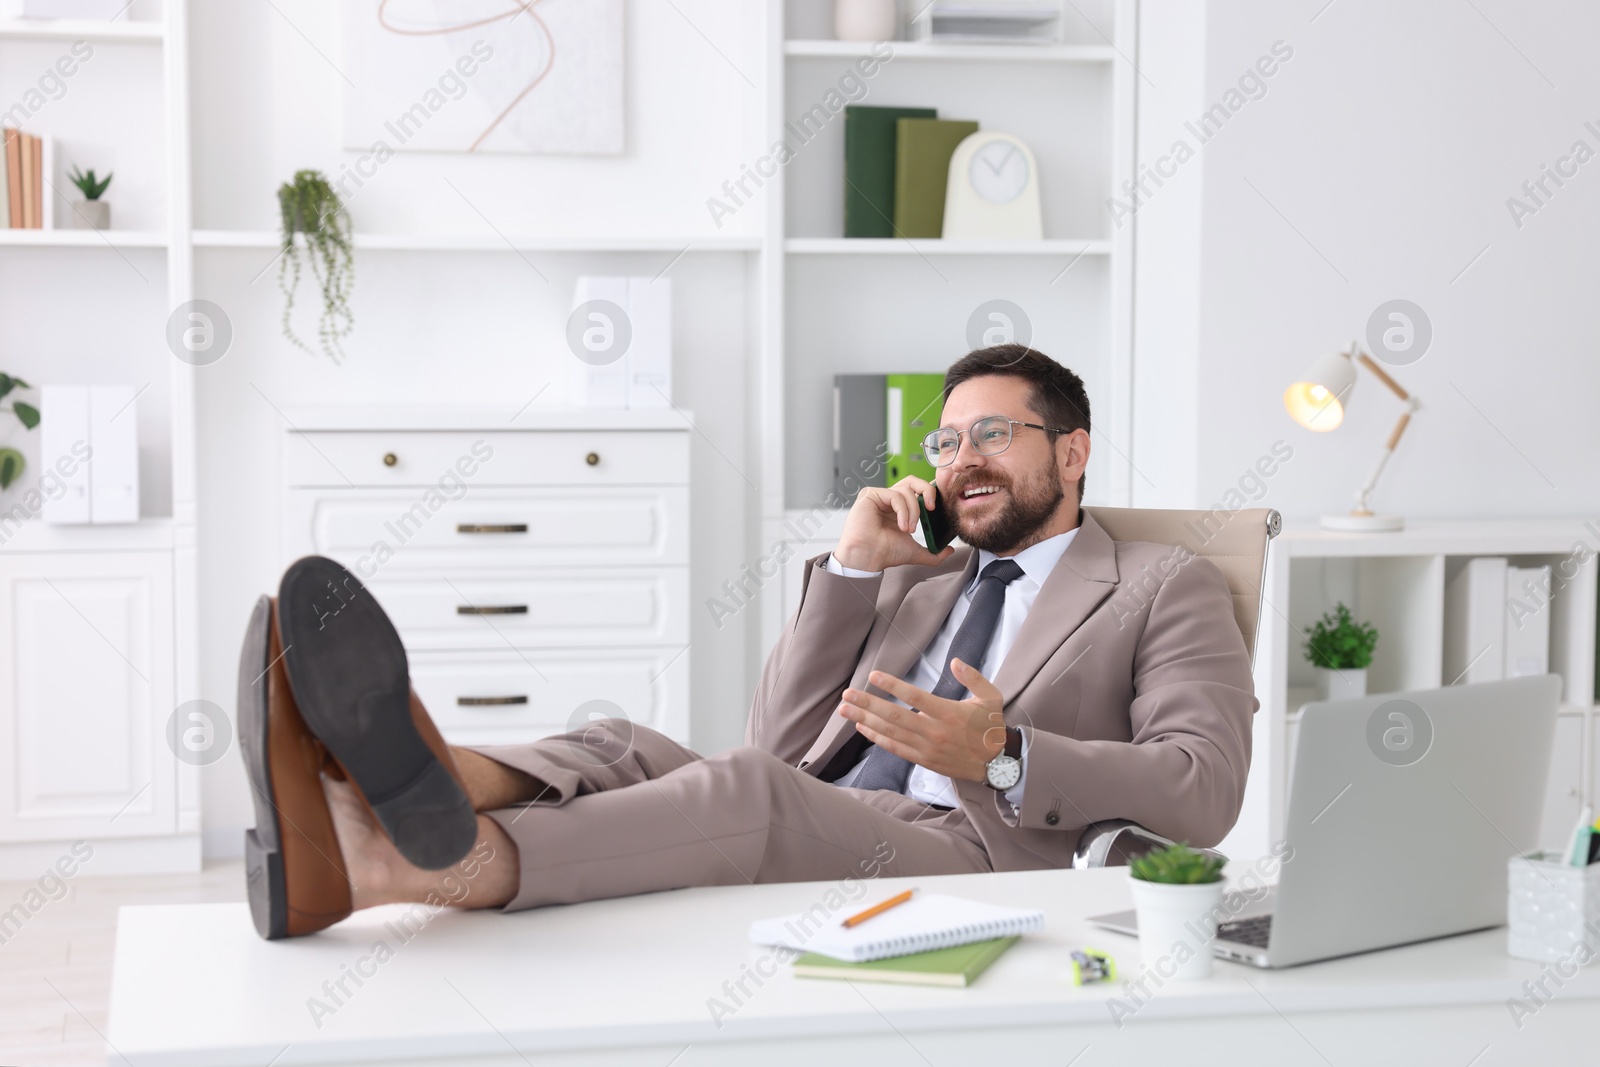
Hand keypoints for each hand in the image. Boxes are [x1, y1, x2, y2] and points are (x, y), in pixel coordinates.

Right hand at [833, 476, 955, 572]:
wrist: (868, 558)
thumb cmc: (885, 553)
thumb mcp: (916, 552)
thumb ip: (934, 553)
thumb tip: (950, 551)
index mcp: (898, 509)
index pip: (917, 491)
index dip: (928, 494)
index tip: (935, 508)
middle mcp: (888, 500)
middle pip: (913, 481)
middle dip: (927, 491)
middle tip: (931, 508)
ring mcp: (879, 496)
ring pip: (906, 490)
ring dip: (913, 511)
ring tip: (908, 529)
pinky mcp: (870, 494)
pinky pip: (895, 494)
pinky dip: (903, 510)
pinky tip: (901, 526)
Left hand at [837, 660, 1006, 781]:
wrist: (996, 763)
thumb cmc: (991, 726)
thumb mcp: (991, 697)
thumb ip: (973, 677)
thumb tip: (954, 661)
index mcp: (949, 713)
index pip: (915, 697)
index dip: (892, 686)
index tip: (874, 675)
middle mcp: (935, 731)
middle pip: (895, 716)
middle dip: (868, 704)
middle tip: (847, 694)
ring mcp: (927, 747)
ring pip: (891, 733)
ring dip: (865, 720)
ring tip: (845, 710)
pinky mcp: (923, 760)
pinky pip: (895, 748)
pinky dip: (877, 738)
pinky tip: (862, 727)